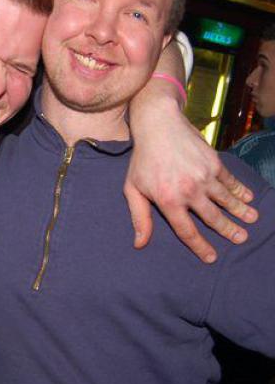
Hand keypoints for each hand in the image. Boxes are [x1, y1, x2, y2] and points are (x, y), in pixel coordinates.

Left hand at [126, 97, 256, 262]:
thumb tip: (139, 244)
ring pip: (226, 200)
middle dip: (228, 231)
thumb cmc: (142, 160)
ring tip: (251, 221)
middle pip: (212, 218)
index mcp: (168, 201)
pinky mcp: (214, 163)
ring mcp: (204, 176)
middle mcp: (189, 191)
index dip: (200, 247)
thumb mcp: (133, 189)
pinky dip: (240, 190)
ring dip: (240, 211)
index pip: (187, 231)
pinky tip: (248, 198)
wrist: (158, 126)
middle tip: (241, 239)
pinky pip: (230, 181)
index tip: (211, 258)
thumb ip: (139, 217)